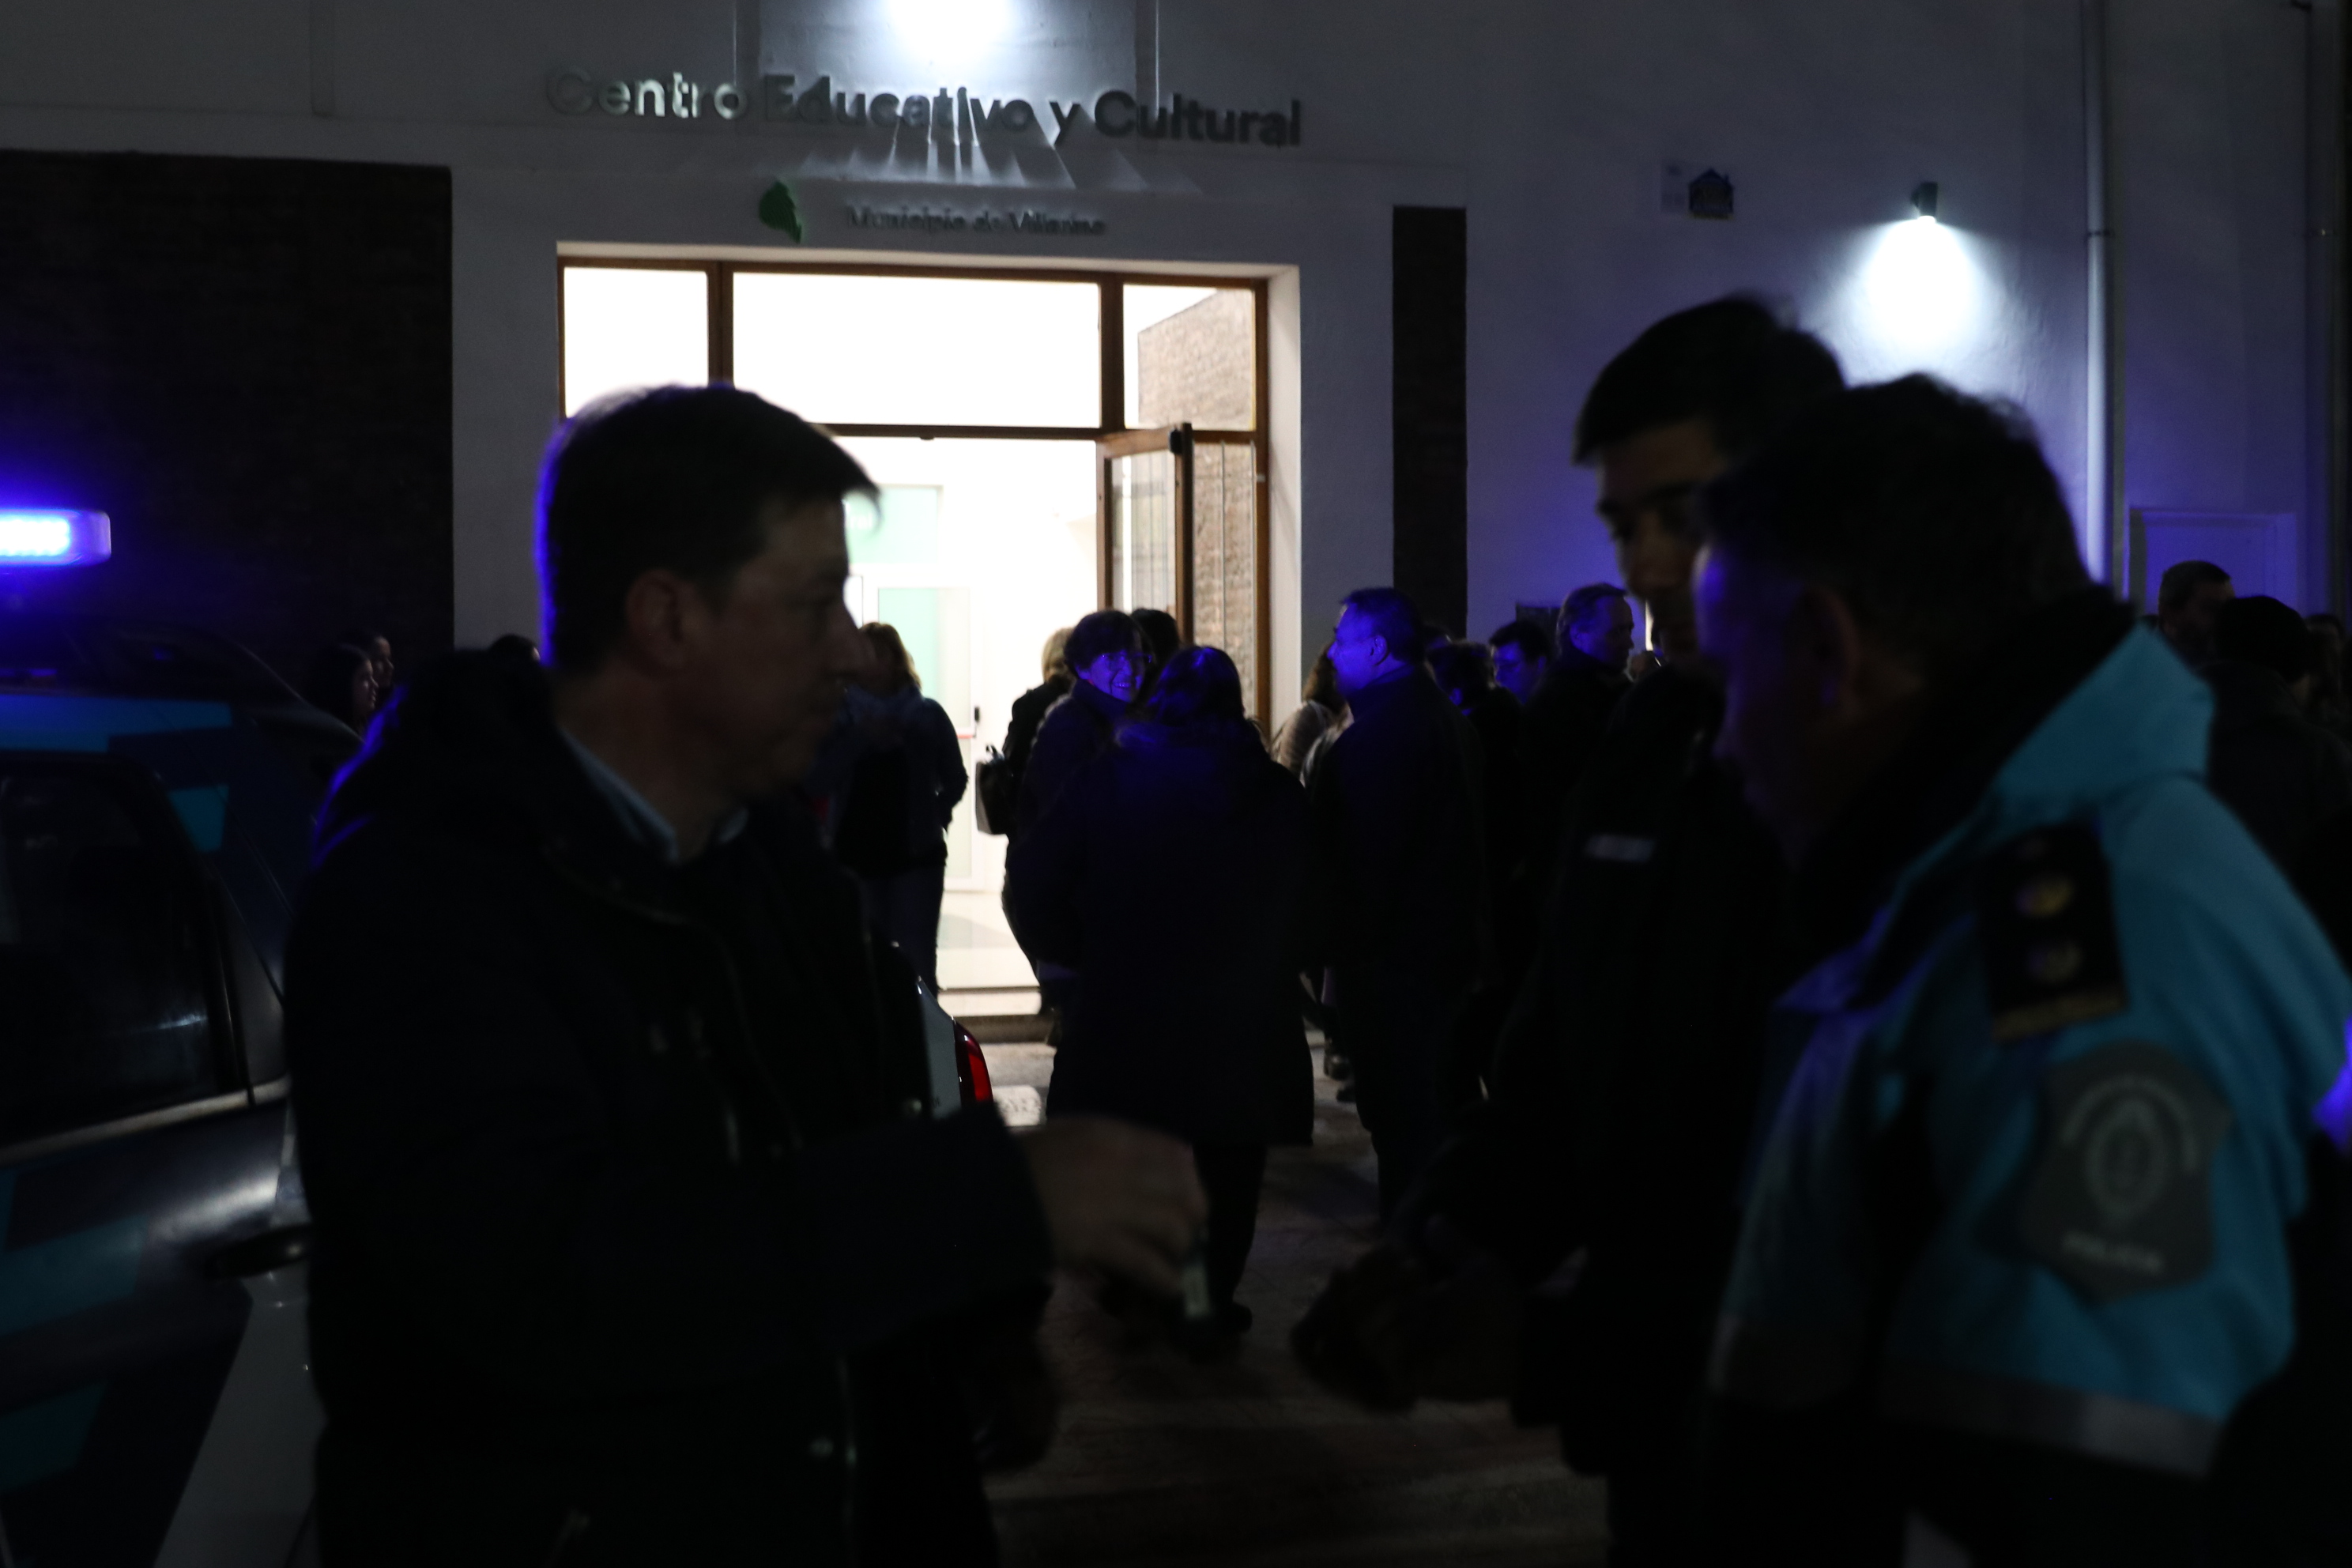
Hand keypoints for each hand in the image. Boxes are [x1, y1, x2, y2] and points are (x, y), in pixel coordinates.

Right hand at [1018, 1117, 1205, 1296]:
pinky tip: (1167, 1288)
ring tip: (1174, 1265)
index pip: (1176, 1154)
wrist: (983, 1191)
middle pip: (1185, 1194)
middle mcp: (1120, 1165)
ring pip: (1174, 1230)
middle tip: (1184, 1237)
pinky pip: (1146, 1263)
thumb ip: (1110, 1149)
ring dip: (1179, 1251)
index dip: (1189, 1182)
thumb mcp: (1070, 1138)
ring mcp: (1110, 1203)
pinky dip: (1163, 1279)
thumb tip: (1149, 1174)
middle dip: (1192, 1220)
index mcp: (1112, 1135)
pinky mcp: (1096, 1240)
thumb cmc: (1021, 1164)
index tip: (1186, 1199)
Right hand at [1294, 1225, 1526, 1406]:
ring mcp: (1402, 1350)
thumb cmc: (1502, 1308)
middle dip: (1370, 1278)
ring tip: (1410, 1285)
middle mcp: (1401, 1325)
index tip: (1391, 1248)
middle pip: (1357, 1302)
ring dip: (1377, 1297)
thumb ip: (1453, 1244)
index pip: (1370, 1281)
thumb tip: (1433, 1218)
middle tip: (1401, 1261)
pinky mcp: (1406, 1373)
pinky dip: (1383, 1325)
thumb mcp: (1478, 1267)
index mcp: (1413, 1301)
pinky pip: (1377, 1349)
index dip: (1371, 1263)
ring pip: (1361, 1324)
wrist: (1522, 1346)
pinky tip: (1403, 1307)